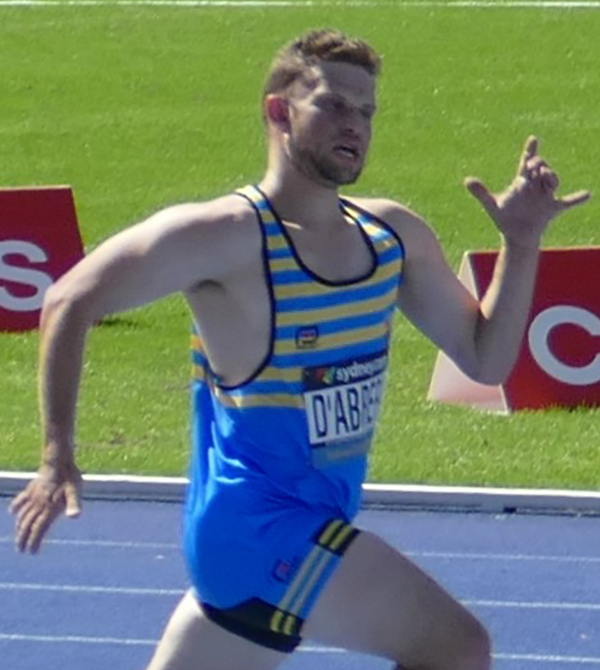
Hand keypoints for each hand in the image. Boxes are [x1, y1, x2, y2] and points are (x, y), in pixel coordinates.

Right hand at [9, 459, 82, 553]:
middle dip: (24, 538)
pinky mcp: (31, 489)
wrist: (58, 460)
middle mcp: (39, 504)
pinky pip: (20, 501)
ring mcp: (33, 497)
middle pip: (28, 525)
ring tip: (18, 537)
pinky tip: (13, 512)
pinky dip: (16, 508)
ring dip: (20, 527)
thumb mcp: (75, 491)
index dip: (34, 541)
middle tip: (21, 550)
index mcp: (49, 507)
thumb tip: (75, 516)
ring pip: (23, 515)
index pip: (39, 528)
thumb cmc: (70, 476)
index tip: (31, 552)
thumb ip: (74, 504)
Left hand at [465, 136, 590, 247]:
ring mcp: (545, 196)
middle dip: (539, 165)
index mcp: (522, 182)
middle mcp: (535, 186)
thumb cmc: (505, 218)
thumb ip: (481, 193)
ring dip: (551, 177)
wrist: (515, 236)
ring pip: (552, 181)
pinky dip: (577, 199)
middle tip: (534, 166)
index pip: (526, 163)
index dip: (530, 151)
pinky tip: (587, 194)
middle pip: (540, 169)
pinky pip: (568, 202)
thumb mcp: (492, 205)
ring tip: (547, 176)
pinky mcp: (552, 208)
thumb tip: (466, 180)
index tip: (533, 139)